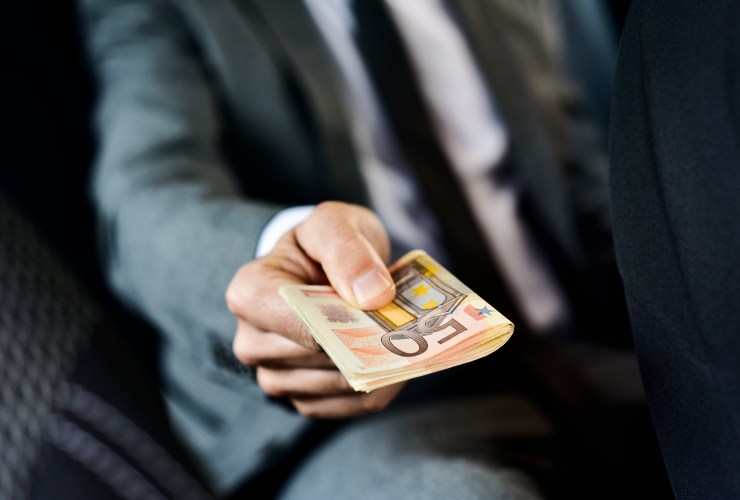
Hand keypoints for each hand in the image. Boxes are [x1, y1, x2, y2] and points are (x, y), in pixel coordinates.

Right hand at [226, 202, 405, 417]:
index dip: (341, 322)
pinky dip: (381, 385)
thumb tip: (372, 295)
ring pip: (339, 386)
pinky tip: (395, 358)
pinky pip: (352, 405)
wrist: (326, 267)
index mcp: (249, 293)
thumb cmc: (325, 244)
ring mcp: (276, 377)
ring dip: (378, 365)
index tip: (379, 308)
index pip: (297, 322)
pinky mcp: (305, 399)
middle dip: (367, 341)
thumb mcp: (334, 223)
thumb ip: (347, 249)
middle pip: (321, 358)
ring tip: (403, 336)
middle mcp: (252, 342)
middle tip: (407, 323)